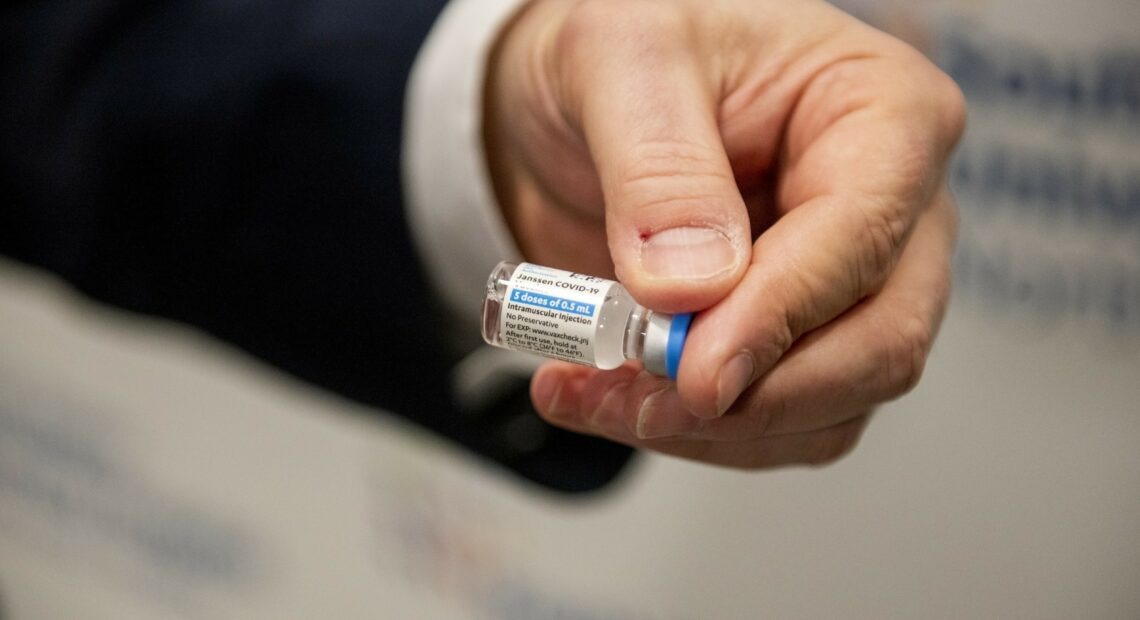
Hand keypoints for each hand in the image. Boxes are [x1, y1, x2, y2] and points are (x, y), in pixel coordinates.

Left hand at [483, 0, 964, 467]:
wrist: (586, 95)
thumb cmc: (631, 44)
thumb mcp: (625, 61)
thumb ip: (660, 168)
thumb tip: (692, 287)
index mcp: (881, 113)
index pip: (863, 236)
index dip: (780, 317)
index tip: (696, 372)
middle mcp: (889, 209)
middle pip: (879, 344)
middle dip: (755, 396)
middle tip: (640, 402)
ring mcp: (850, 284)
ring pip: (832, 404)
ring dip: (713, 429)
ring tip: (592, 392)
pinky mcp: (796, 338)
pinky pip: (775, 420)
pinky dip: (694, 432)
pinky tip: (608, 398)